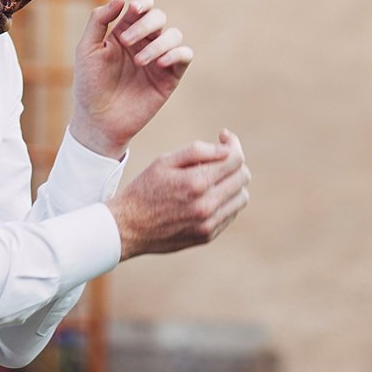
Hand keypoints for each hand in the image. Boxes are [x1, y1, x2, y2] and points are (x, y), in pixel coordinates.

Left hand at [69, 0, 192, 158]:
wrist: (98, 120)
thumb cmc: (89, 85)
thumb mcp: (86, 49)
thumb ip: (99, 20)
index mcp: (124, 32)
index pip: (142, 6)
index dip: (142, 3)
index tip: (133, 10)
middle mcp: (144, 42)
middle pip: (159, 17)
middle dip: (145, 25)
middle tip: (126, 43)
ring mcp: (158, 58)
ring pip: (174, 35)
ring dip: (158, 43)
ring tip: (139, 61)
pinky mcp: (170, 77)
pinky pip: (185, 56)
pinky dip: (176, 54)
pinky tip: (160, 63)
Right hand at [106, 130, 250, 259]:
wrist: (128, 228)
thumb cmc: (145, 189)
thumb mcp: (164, 161)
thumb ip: (197, 151)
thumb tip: (225, 148)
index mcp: (196, 182)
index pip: (235, 159)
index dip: (233, 143)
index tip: (223, 136)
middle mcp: (207, 205)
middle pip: (243, 177)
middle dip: (234, 161)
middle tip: (219, 156)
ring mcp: (209, 223)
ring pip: (241, 197)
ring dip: (233, 183)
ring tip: (213, 177)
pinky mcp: (207, 235)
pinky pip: (230, 214)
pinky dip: (225, 201)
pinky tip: (207, 195)